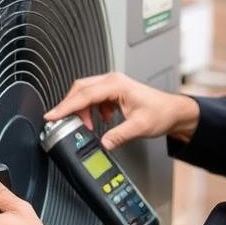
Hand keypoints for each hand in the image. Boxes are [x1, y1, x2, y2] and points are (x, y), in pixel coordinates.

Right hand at [44, 72, 199, 148]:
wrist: (173, 111)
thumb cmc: (161, 112)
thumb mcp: (139, 127)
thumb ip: (119, 135)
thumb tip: (103, 143)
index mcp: (116, 85)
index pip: (84, 94)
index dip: (66, 106)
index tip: (52, 115)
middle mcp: (112, 81)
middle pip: (80, 90)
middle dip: (70, 107)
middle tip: (62, 123)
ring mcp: (112, 85)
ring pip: (85, 93)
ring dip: (82, 110)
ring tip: (87, 126)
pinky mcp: (113, 92)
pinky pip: (94, 98)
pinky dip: (91, 110)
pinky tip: (100, 121)